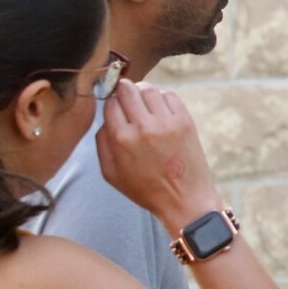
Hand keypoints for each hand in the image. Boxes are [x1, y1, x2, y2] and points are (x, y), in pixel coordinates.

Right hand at [96, 81, 220, 232]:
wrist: (185, 200)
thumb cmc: (146, 189)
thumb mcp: (111, 173)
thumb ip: (101, 142)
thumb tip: (105, 118)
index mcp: (122, 139)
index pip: (110, 103)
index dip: (112, 104)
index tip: (117, 109)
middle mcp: (143, 126)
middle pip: (128, 89)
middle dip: (125, 92)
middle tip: (129, 101)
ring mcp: (167, 122)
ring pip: (149, 89)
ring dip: (143, 94)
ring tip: (145, 107)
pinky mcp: (186, 121)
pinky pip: (169, 95)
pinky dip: (163, 98)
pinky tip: (161, 111)